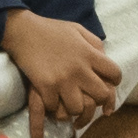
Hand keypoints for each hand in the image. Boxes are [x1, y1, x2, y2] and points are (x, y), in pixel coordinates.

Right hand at [6, 14, 125, 131]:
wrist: (23, 31)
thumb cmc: (51, 30)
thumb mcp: (78, 30)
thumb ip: (94, 44)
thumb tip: (106, 59)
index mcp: (89, 53)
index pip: (115, 74)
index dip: (113, 81)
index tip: (107, 84)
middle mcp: (79, 69)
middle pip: (101, 96)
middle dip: (98, 100)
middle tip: (89, 99)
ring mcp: (62, 80)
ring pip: (78, 108)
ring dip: (74, 107)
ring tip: (68, 103)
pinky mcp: (45, 87)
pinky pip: (55, 108)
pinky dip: (52, 107)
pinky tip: (50, 100)